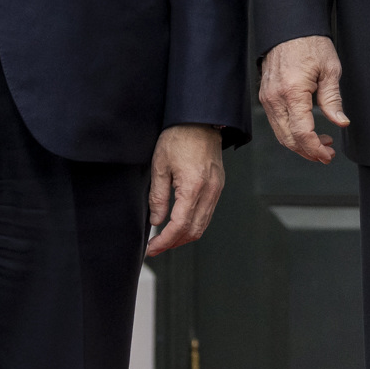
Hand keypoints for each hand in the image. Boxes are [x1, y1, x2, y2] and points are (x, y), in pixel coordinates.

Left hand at [145, 124, 226, 254]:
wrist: (200, 120)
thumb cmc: (178, 138)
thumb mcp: (160, 166)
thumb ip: (158, 196)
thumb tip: (156, 221)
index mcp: (194, 187)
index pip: (179, 225)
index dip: (164, 241)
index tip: (151, 248)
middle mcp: (209, 191)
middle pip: (194, 230)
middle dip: (174, 243)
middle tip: (156, 247)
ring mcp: (216, 190)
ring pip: (202, 225)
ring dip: (184, 236)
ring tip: (165, 239)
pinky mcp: (218, 186)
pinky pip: (207, 213)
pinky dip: (193, 224)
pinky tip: (179, 224)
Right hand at [259, 36, 347, 164]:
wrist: (289, 27)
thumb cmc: (310, 43)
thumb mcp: (330, 70)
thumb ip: (333, 99)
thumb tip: (340, 122)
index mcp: (292, 92)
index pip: (302, 133)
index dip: (315, 149)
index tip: (328, 155)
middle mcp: (275, 98)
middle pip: (289, 139)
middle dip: (308, 152)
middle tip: (327, 154)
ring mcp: (267, 97)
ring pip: (280, 134)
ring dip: (300, 144)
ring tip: (321, 143)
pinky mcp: (266, 95)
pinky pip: (276, 122)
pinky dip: (291, 132)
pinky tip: (307, 130)